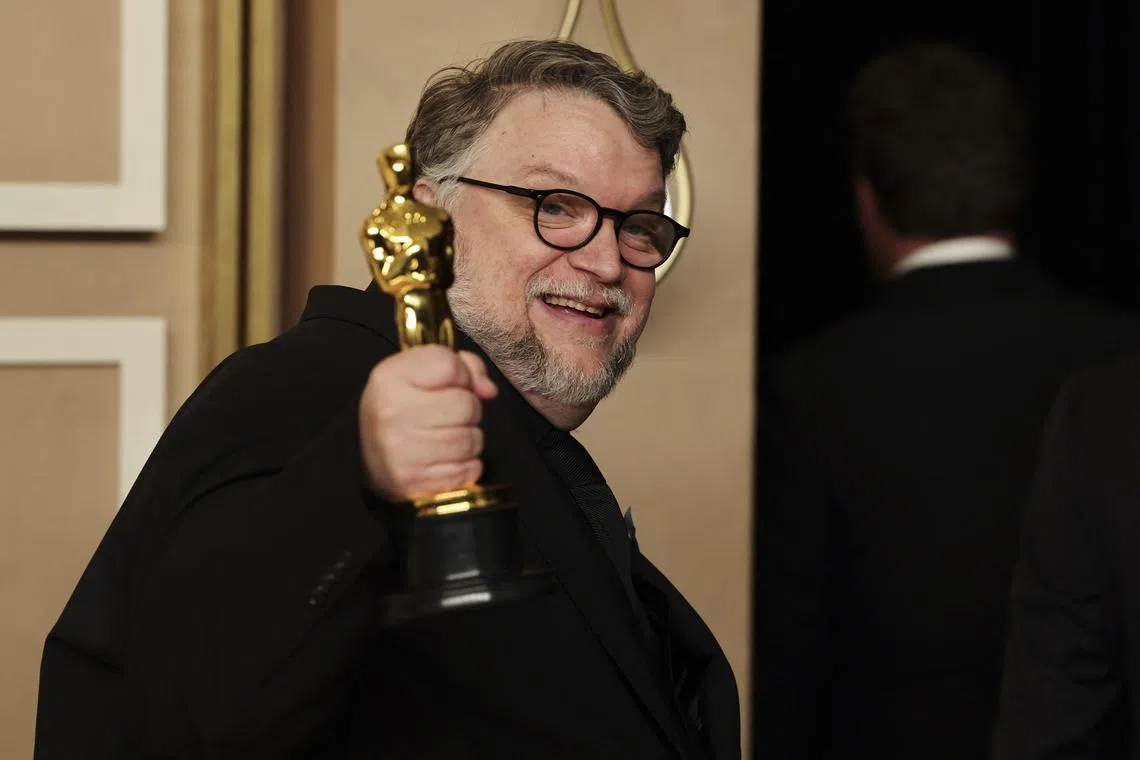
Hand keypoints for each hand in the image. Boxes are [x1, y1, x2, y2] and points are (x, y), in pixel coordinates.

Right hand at [359, 345, 497, 502]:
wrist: (370, 458)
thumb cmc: (403, 409)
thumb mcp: (420, 374)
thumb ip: (463, 368)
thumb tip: (488, 390)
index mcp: (391, 378)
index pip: (450, 366)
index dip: (460, 375)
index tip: (447, 386)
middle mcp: (393, 413)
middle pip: (467, 404)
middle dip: (468, 410)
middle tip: (447, 416)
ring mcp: (402, 451)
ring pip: (471, 439)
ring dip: (468, 440)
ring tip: (446, 439)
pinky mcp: (415, 482)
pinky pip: (468, 470)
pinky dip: (465, 466)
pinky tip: (445, 460)